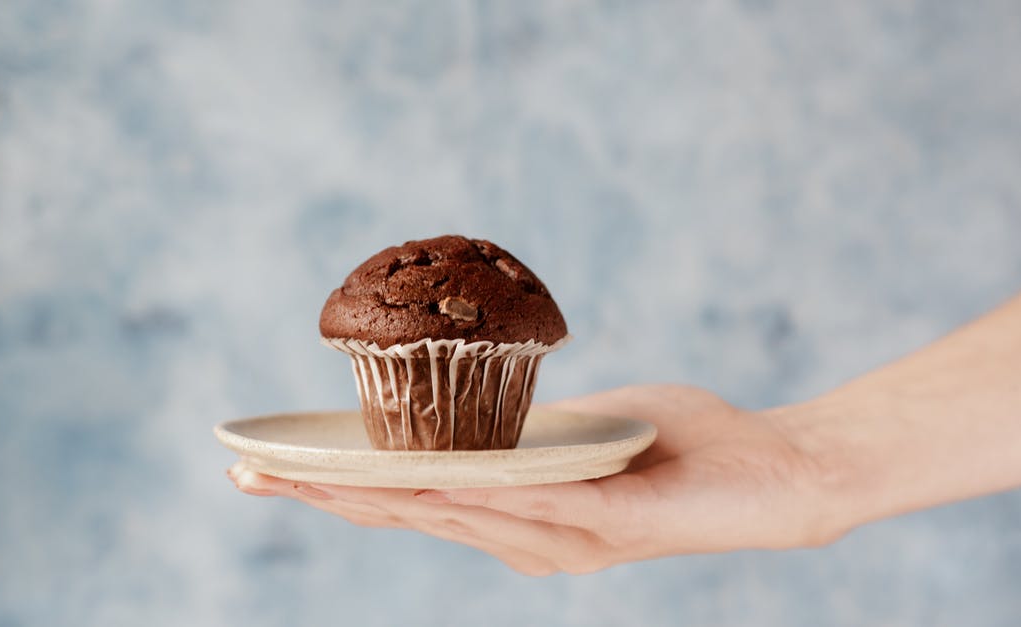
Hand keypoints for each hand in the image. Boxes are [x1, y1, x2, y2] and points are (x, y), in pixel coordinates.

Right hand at [227, 385, 843, 575]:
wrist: (771, 472)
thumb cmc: (681, 442)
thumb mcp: (585, 426)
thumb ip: (531, 428)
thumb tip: (477, 402)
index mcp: (519, 515)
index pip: (414, 501)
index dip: (340, 487)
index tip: (268, 467)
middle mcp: (529, 539)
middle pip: (411, 516)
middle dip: (327, 495)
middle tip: (249, 474)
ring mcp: (562, 536)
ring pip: (450, 516)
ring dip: (374, 495)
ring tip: (304, 477)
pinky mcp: (604, 518)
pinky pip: (523, 502)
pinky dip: (465, 489)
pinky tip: (415, 476)